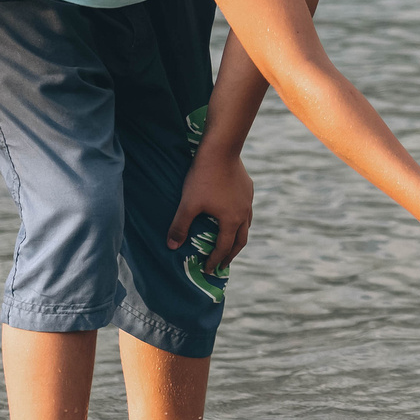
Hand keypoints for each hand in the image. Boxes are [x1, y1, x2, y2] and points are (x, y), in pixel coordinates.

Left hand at [169, 147, 254, 269]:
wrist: (221, 150)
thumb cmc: (203, 178)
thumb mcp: (188, 204)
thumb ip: (180, 226)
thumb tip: (171, 246)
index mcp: (231, 220)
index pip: (224, 247)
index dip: (216, 260)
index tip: (210, 270)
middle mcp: (244, 213)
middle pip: (241, 240)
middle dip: (231, 254)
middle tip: (223, 264)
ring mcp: (247, 199)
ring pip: (247, 224)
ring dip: (239, 237)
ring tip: (231, 242)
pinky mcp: (248, 187)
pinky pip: (246, 209)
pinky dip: (241, 219)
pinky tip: (233, 214)